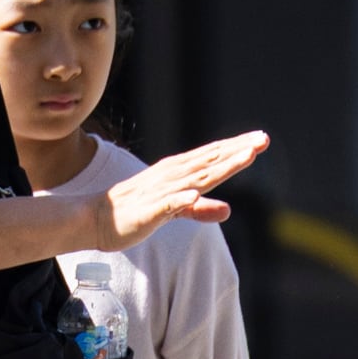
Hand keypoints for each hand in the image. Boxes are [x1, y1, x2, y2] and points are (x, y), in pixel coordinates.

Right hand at [99, 130, 269, 251]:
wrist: (94, 219)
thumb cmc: (135, 211)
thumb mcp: (173, 210)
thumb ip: (199, 209)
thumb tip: (228, 210)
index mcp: (179, 174)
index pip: (213, 157)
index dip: (237, 149)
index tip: (261, 140)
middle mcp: (172, 177)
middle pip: (210, 161)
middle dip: (237, 150)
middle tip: (263, 139)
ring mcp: (160, 192)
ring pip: (196, 178)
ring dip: (221, 166)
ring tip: (245, 157)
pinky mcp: (147, 211)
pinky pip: (166, 205)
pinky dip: (181, 199)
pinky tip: (194, 196)